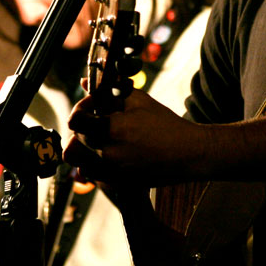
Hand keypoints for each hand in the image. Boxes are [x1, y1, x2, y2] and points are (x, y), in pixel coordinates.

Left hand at [65, 90, 207, 187]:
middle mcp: (108, 153)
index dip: (81, 108)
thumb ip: (109, 91)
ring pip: (80, 159)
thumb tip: (85, 83)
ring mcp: (112, 171)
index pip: (76, 120)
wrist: (189, 153)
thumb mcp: (138, 100)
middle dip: (85, 125)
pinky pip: (93, 173)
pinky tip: (110, 150)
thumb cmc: (166, 124)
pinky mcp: (118, 182)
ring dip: (85, 146)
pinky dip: (94, 161)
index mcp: (112, 130)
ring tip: (101, 136)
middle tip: (101, 118)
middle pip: (77, 138)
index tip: (93, 105)